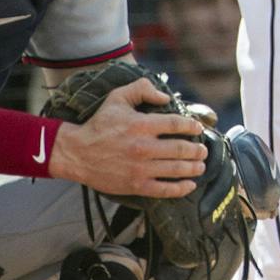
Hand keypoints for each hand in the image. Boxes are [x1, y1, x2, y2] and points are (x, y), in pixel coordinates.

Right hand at [50, 76, 208, 197]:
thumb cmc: (99, 124)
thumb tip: (166, 97)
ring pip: (176, 169)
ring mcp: (140, 168)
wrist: (77, 153)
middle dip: (197, 150)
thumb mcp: (117, 98)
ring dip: (193, 168)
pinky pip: (165, 189)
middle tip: (203, 150)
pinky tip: (190, 184)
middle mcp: (143, 147)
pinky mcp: (136, 185)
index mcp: (141, 124)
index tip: (198, 128)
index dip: (192, 125)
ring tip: (200, 165)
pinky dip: (181, 188)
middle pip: (181, 148)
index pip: (176, 123)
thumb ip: (142, 89)